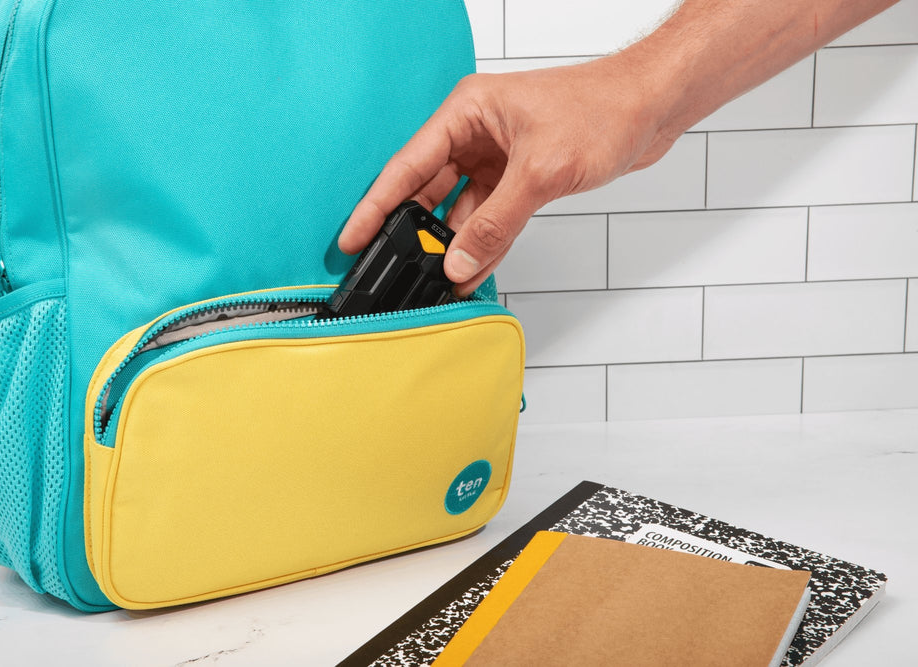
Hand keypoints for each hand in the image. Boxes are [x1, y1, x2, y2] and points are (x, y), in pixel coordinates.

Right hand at [337, 55, 682, 294]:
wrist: (652, 106)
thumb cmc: (603, 109)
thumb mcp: (541, 172)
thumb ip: (495, 223)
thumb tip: (458, 263)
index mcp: (468, 112)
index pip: (408, 164)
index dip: (377, 205)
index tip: (354, 237)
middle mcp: (477, 132)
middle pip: (428, 189)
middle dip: (415, 230)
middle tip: (394, 266)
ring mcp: (498, 156)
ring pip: (460, 208)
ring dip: (453, 243)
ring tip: (438, 278)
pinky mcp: (520, 176)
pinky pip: (489, 215)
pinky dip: (482, 241)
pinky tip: (472, 268)